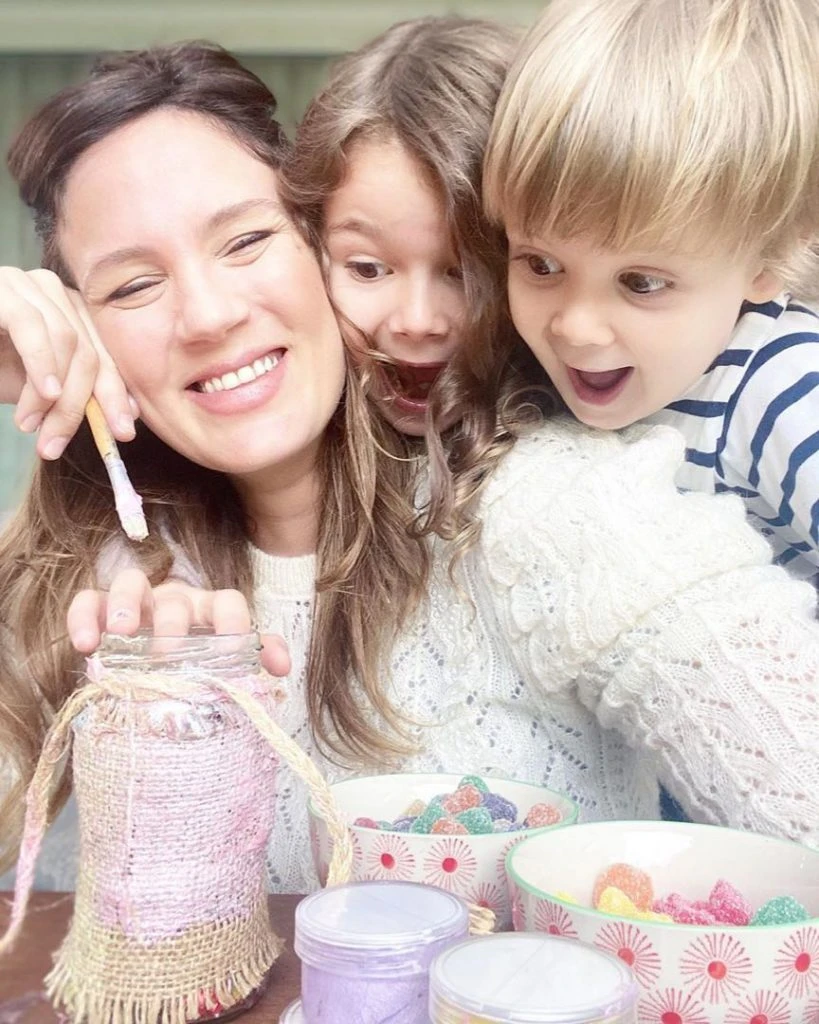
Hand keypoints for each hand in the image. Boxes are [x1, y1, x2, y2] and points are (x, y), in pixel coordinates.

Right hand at [0, 267, 135, 459]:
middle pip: (91, 351)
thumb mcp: (33, 389)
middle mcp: (53, 291)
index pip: (106, 355)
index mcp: (70, 312)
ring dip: (54, 395)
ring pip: (68, 343)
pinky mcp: (2, 287)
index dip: (116, 396)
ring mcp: (26, 282)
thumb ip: (74, 397)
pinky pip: (31, 326)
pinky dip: (41, 364)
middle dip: (82, 405)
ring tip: (31, 426)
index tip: (123, 434)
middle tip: (60, 444)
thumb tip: (126, 419)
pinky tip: (43, 394)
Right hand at [67, 569, 290, 676]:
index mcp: (211, 610)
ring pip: (131, 584)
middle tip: (166, 653)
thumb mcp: (227, 657)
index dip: (234, 622)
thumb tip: (282, 667)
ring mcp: (138, 602)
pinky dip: (84, 617)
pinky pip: (89, 600)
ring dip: (126, 605)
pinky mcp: (102, 609)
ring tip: (121, 634)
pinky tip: (85, 644)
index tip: (231, 653)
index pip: (229, 602)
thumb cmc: (197, 656)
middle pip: (177, 596)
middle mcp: (176, 599)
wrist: (154, 658)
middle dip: (173, 622)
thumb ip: (257, 655)